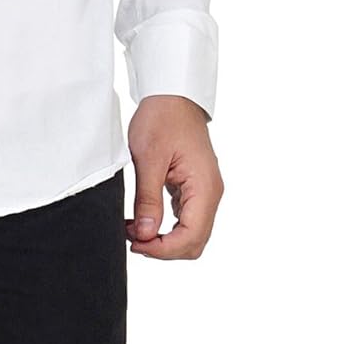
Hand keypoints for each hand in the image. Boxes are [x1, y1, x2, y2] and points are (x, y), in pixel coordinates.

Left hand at [124, 94, 223, 258]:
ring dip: (164, 238)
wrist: (171, 93)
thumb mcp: (148, 158)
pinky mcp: (195, 186)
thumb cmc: (162, 118)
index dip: (163, 249)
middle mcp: (210, 193)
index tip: (137, 244)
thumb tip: (146, 234)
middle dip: (163, 248)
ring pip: (190, 233)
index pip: (191, 238)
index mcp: (204, 188)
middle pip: (194, 241)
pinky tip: (143, 218)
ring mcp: (204, 190)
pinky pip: (186, 218)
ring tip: (134, 229)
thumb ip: (148, 199)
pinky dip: (166, 225)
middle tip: (133, 238)